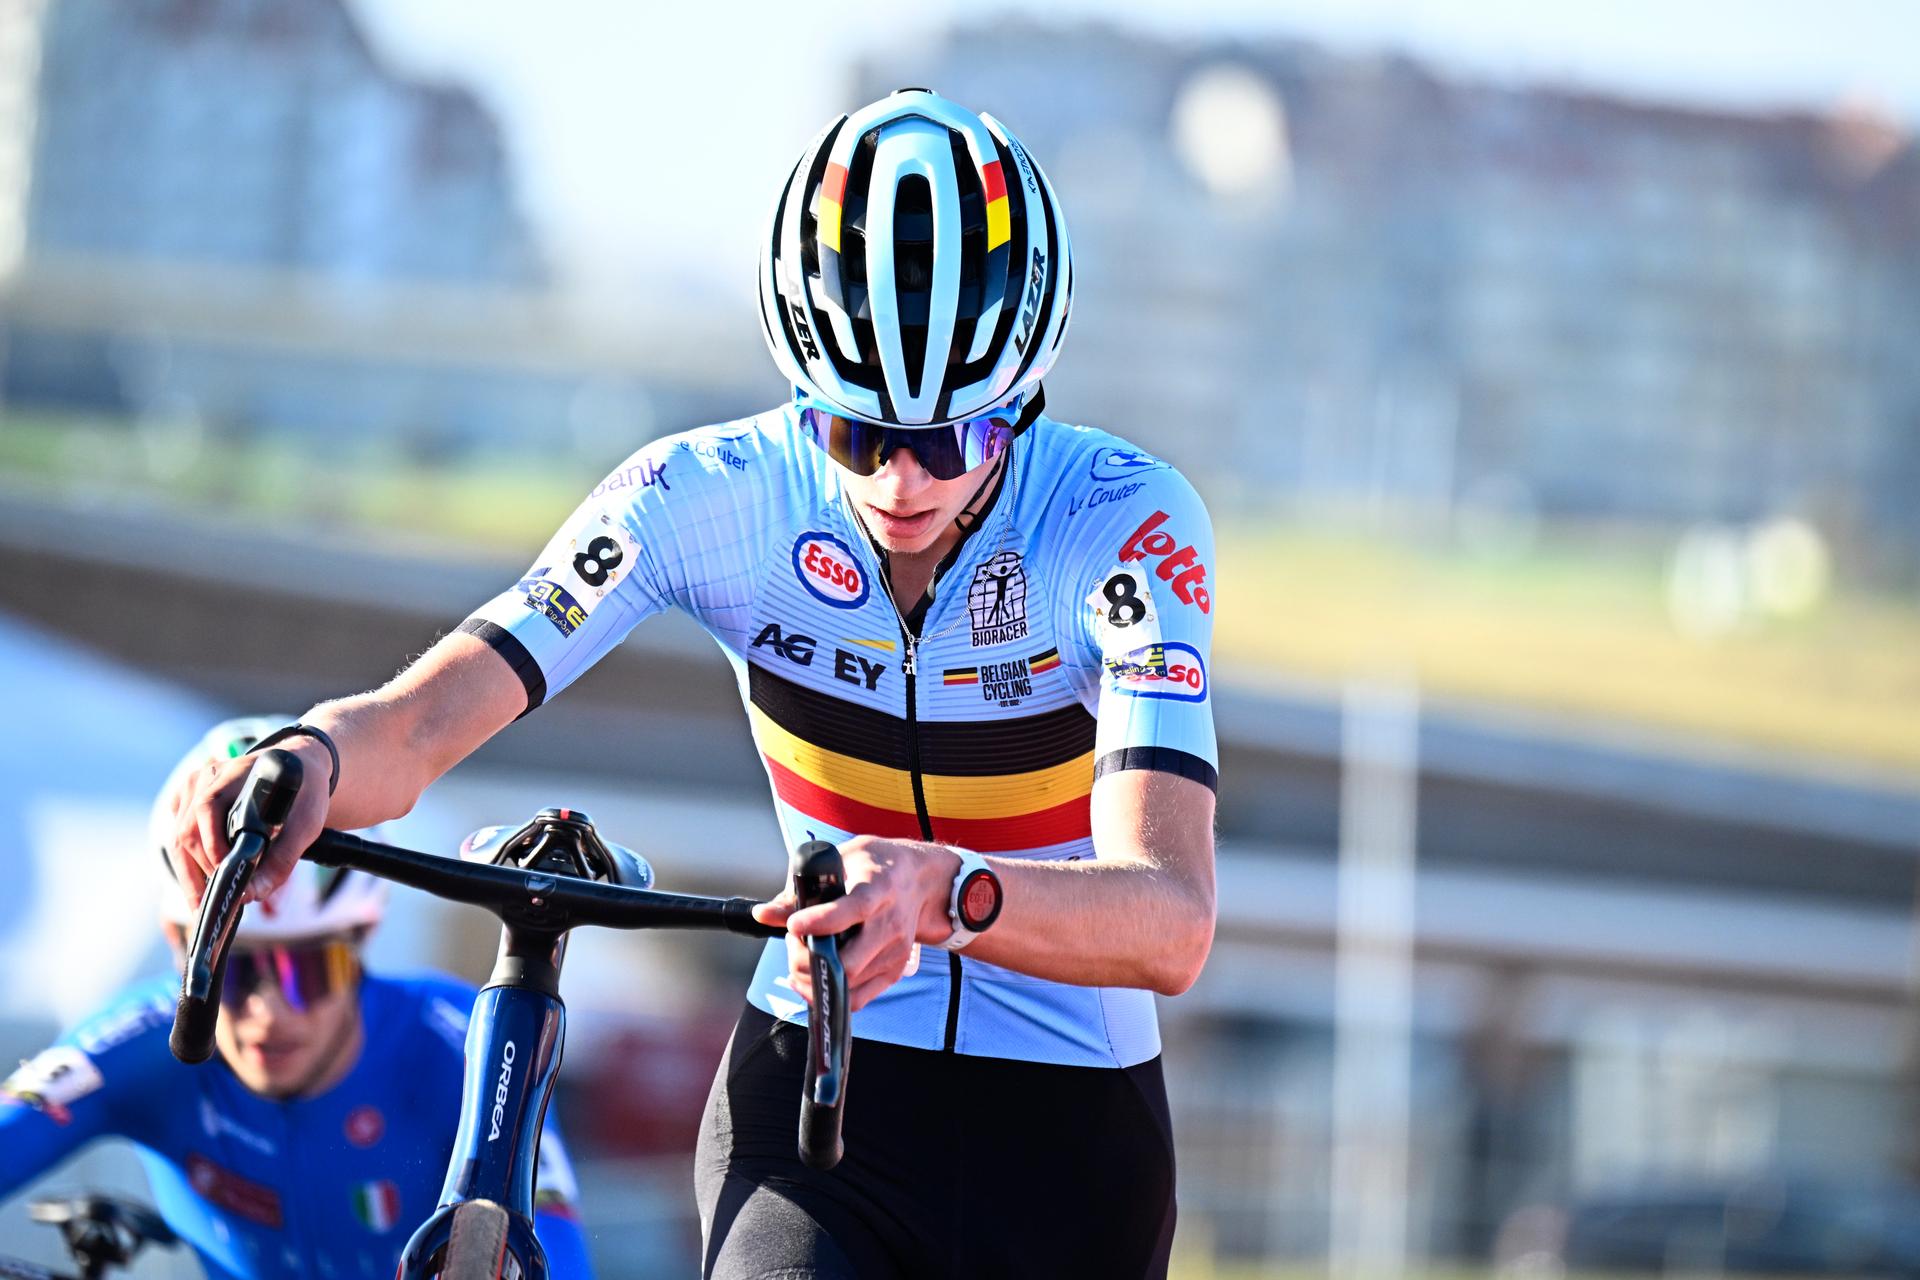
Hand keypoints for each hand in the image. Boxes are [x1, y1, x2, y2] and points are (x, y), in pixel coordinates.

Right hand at [165, 739, 333, 903]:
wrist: (299, 769)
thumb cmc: (304, 794)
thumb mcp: (306, 825)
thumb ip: (282, 860)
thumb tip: (252, 895)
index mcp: (237, 774)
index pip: (208, 811)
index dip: (213, 849)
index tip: (226, 881)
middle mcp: (209, 777)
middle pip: (187, 830)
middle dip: (199, 872)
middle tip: (213, 905)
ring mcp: (194, 785)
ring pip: (178, 836)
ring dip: (188, 873)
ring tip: (201, 905)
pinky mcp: (187, 797)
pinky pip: (177, 833)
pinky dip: (187, 861)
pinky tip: (200, 884)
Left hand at [751, 835, 960, 1011]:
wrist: (919, 880)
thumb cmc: (874, 866)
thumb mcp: (839, 861)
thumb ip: (799, 892)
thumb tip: (763, 915)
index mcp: (877, 889)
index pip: (851, 911)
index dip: (820, 923)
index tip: (794, 926)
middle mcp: (890, 924)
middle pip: (848, 961)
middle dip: (807, 960)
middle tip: (793, 941)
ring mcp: (894, 952)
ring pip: (848, 984)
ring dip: (812, 977)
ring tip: (802, 954)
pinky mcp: (894, 971)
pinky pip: (858, 999)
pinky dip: (829, 993)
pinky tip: (812, 976)